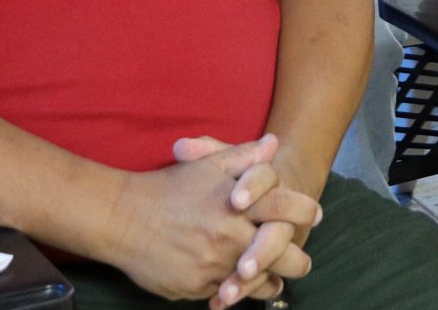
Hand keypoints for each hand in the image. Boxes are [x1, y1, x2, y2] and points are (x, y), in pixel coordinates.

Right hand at [104, 134, 318, 304]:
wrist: (122, 219)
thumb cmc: (169, 187)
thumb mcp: (208, 165)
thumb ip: (244, 155)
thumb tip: (275, 144)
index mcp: (240, 203)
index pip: (288, 209)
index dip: (306, 213)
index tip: (315, 215)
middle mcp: (231, 236)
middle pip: (282, 255)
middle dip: (297, 261)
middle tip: (301, 262)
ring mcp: (214, 265)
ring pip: (257, 282)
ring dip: (268, 280)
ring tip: (274, 278)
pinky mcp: (197, 287)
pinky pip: (226, 293)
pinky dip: (234, 290)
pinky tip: (238, 286)